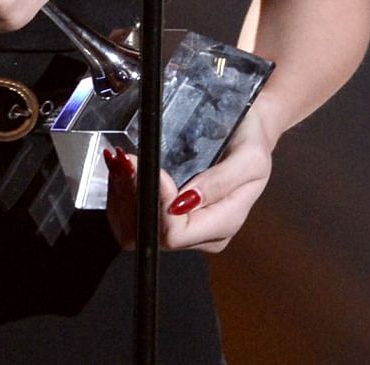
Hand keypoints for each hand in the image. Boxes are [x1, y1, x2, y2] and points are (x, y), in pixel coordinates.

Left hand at [102, 104, 278, 253]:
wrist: (248, 134)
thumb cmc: (250, 144)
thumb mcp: (250, 158)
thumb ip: (221, 181)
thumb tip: (185, 202)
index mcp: (222, 226)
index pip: (176, 233)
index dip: (159, 204)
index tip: (153, 170)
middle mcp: (200, 236)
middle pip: (151, 235)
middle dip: (133, 199)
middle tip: (127, 161)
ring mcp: (181, 230)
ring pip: (135, 231)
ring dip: (122, 197)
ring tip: (122, 164)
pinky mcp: (165, 218)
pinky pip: (131, 220)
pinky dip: (120, 196)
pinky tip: (121, 172)